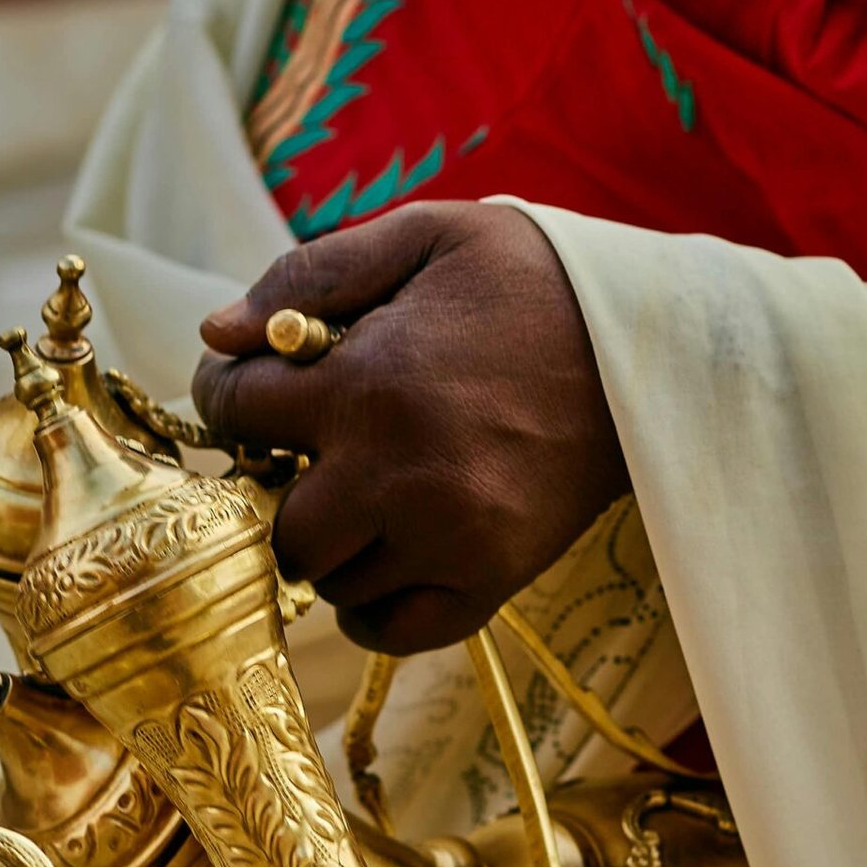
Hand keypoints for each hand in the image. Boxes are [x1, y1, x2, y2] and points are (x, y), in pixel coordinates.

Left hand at [193, 202, 628, 653]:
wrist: (649, 353)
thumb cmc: (530, 284)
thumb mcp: (425, 236)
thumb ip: (311, 273)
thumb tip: (216, 336)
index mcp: (370, 382)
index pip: (236, 410)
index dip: (227, 395)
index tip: (251, 390)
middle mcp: (398, 474)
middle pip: (277, 523)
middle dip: (276, 486)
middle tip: (308, 455)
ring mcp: (446, 539)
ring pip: (329, 580)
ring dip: (329, 545)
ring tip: (360, 497)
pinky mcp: (489, 580)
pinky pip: (392, 630)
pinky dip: (370, 607)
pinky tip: (380, 560)